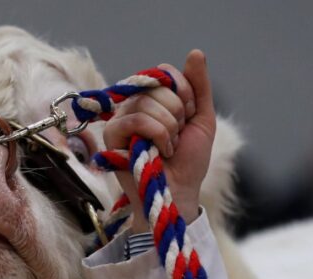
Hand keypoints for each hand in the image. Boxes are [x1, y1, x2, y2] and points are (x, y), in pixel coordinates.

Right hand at [103, 50, 215, 231]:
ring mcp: (120, 120)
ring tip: (168, 148)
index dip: (183, 92)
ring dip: (169, 128)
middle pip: (157, 87)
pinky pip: (136, 119)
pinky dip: (157, 135)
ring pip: (147, 103)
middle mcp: (133, 106)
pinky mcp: (111, 136)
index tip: (189, 116)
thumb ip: (198, 88)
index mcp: (152, 100)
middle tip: (177, 137)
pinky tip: (160, 152)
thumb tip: (195, 52)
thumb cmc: (187, 162)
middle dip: (178, 113)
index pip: (165, 74)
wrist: (177, 192)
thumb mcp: (201, 120)